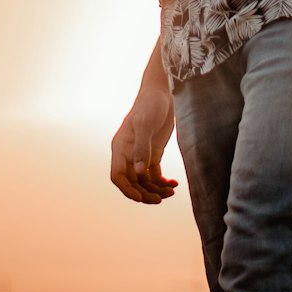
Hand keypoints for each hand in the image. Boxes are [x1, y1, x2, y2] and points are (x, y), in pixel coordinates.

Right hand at [110, 86, 178, 204]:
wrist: (162, 92)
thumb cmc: (150, 104)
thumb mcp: (145, 124)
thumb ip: (142, 148)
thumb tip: (140, 173)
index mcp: (121, 148)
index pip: (118, 175)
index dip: (126, 189)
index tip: (140, 197)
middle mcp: (129, 154)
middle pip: (132, 182)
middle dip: (144, 193)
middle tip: (159, 199)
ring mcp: (141, 155)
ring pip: (144, 181)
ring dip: (155, 189)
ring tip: (170, 192)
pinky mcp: (153, 154)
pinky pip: (155, 175)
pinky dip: (162, 182)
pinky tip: (173, 184)